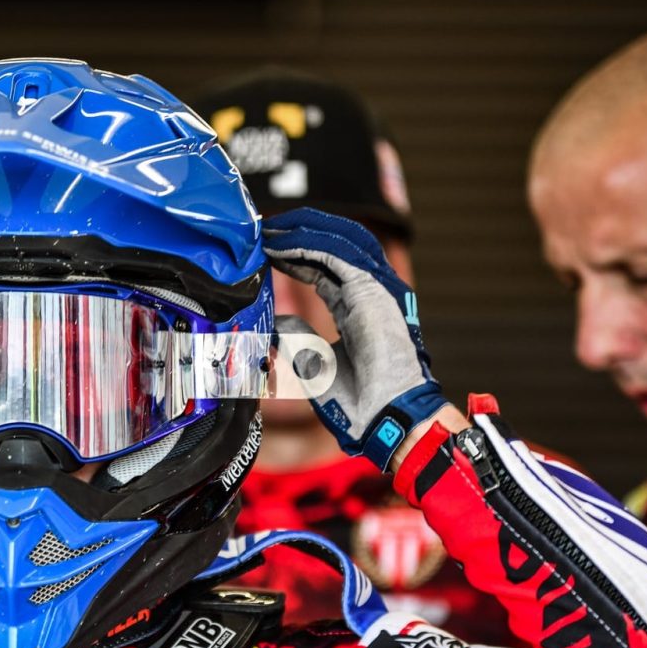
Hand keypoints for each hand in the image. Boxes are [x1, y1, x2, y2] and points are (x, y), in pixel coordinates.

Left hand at [264, 208, 446, 469]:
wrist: (384, 418)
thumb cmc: (358, 400)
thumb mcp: (312, 361)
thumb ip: (294, 335)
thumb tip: (271, 321)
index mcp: (357, 307)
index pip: (323, 266)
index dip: (294, 254)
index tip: (263, 251)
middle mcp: (368, 292)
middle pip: (334, 244)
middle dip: (298, 231)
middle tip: (263, 229)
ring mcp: (375, 288)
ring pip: (339, 240)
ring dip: (302, 231)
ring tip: (269, 229)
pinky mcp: (374, 291)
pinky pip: (338, 255)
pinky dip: (308, 246)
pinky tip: (282, 245)